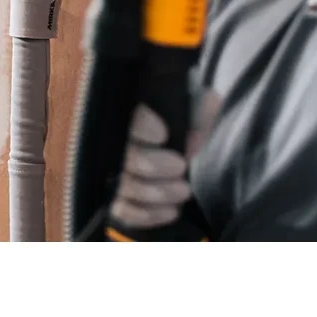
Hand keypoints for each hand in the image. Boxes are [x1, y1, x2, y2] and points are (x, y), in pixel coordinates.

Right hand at [109, 90, 220, 229]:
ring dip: (157, 193)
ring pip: (123, 186)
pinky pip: (123, 210)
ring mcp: (105, 169)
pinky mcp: (111, 197)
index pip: (123, 114)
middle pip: (121, 155)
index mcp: (125, 106)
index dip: (140, 126)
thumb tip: (211, 103)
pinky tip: (171, 210)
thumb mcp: (188, 106)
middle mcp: (106, 136)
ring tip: (183, 190)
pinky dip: (149, 214)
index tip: (162, 134)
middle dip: (153, 165)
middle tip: (181, 166)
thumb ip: (197, 108)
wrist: (161, 142)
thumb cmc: (171, 119)